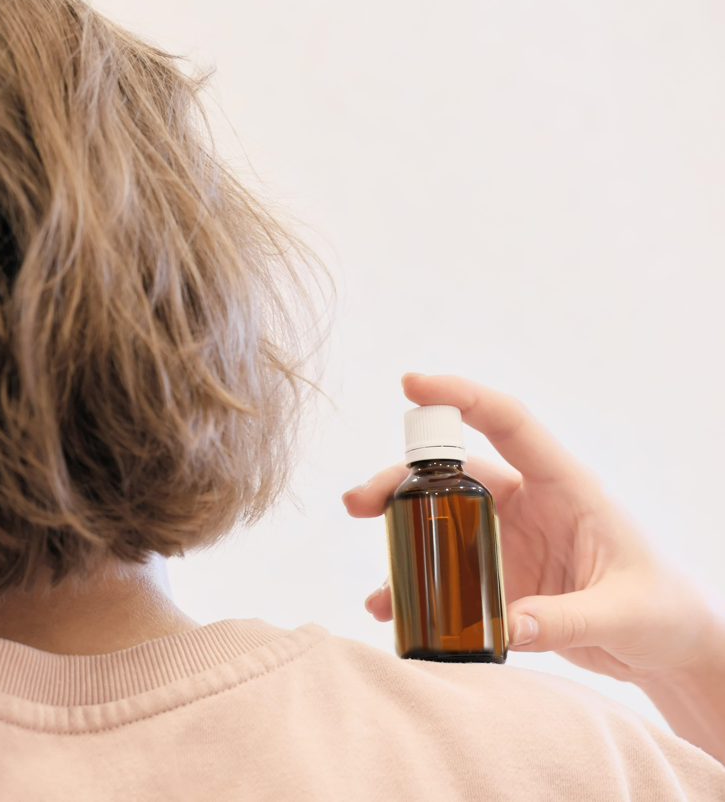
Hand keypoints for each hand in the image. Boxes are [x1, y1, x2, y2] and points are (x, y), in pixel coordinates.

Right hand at [343, 374, 723, 683]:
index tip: (411, 385)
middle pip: (455, 473)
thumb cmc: (667, 614)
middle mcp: (533, 503)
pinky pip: (448, 573)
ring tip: (379, 586)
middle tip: (360, 504)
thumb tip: (502, 627)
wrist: (675, 650)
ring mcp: (513, 539)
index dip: (461, 396)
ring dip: (401, 538)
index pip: (509, 423)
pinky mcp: (503, 577)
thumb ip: (562, 620)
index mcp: (569, 486)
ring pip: (441, 521)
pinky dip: (418, 589)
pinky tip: (396, 611)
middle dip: (401, 481)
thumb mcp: (623, 614)